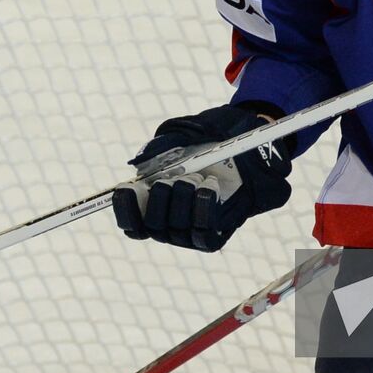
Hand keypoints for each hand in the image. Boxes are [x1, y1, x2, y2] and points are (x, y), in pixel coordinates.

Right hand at [112, 104, 291, 251]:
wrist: (246, 144)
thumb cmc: (209, 140)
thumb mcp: (181, 137)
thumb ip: (158, 148)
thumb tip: (136, 166)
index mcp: (152, 204)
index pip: (131, 222)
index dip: (125, 209)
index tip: (129, 187)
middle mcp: (169, 224)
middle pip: (151, 227)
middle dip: (160, 198)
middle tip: (175, 176)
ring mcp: (191, 233)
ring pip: (176, 229)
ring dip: (184, 199)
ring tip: (199, 175)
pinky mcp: (215, 235)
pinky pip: (203, 233)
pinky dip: (203, 208)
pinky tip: (209, 186)